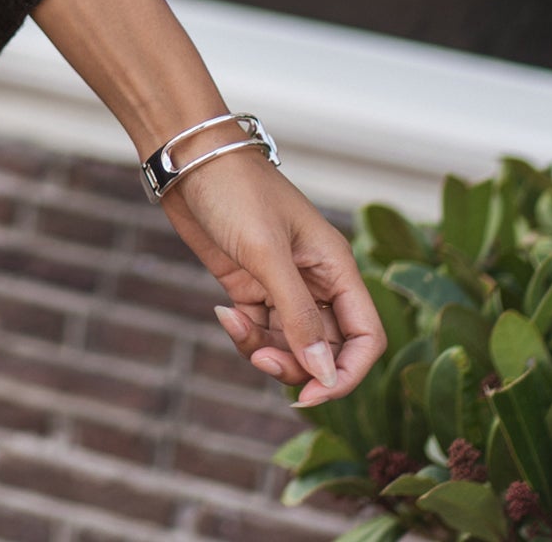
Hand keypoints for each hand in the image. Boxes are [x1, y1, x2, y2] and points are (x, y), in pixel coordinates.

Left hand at [159, 146, 385, 404]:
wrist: (187, 159)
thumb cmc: (234, 190)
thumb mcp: (267, 253)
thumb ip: (298, 315)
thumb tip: (324, 374)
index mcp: (335, 267)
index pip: (364, 337)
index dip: (346, 373)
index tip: (313, 393)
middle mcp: (315, 280)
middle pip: (326, 349)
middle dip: (298, 366)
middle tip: (262, 361)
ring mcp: (281, 284)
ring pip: (290, 345)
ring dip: (266, 351)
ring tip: (235, 326)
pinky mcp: (250, 284)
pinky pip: (259, 329)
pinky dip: (244, 334)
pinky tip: (223, 312)